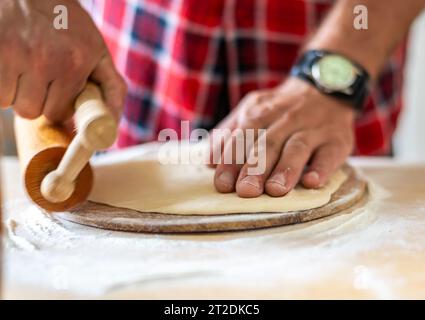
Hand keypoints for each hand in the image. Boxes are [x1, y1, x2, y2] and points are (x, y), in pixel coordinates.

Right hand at [0, 0, 126, 121]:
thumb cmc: (68, 23)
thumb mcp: (97, 50)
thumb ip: (111, 87)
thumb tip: (113, 124)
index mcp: (75, 63)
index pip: (57, 113)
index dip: (56, 106)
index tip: (57, 94)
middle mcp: (46, 59)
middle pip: (31, 112)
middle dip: (34, 100)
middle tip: (39, 76)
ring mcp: (16, 53)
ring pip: (9, 103)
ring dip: (15, 92)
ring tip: (23, 68)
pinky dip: (1, 84)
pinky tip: (10, 64)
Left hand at [208, 77, 354, 197]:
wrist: (324, 87)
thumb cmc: (279, 110)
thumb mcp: (251, 111)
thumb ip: (229, 134)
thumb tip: (209, 160)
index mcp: (260, 111)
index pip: (243, 136)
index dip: (232, 160)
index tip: (223, 184)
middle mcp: (286, 118)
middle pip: (268, 143)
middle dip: (256, 168)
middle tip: (246, 191)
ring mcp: (313, 128)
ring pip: (297, 147)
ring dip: (286, 169)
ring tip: (275, 190)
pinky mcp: (337, 140)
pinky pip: (330, 154)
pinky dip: (321, 168)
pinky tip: (312, 182)